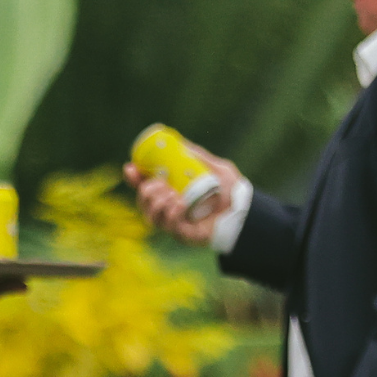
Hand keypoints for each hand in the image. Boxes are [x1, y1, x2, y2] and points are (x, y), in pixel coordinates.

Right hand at [122, 145, 238, 246]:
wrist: (245, 211)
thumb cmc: (231, 192)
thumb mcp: (215, 167)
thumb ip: (198, 156)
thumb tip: (180, 142)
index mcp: (173, 192)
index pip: (146, 186)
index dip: (134, 179)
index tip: (130, 168)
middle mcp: (170, 209)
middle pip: (143, 203)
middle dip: (145, 192)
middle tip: (159, 184)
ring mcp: (175, 223)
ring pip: (150, 216)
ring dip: (156, 203)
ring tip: (173, 195)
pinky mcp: (183, 235)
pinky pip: (167, 225)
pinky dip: (170, 213)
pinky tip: (180, 205)